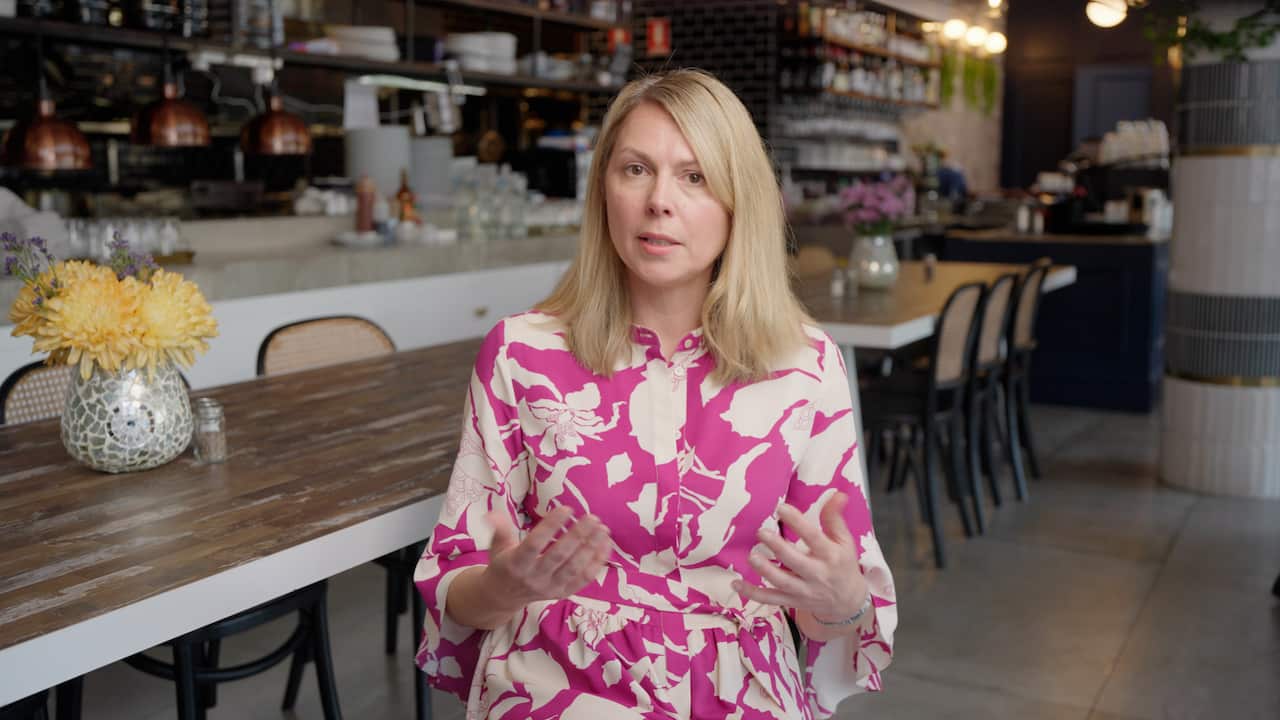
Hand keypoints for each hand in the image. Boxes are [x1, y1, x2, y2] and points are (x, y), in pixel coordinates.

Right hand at [480, 506, 611, 613]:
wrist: (503, 597)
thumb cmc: (503, 564)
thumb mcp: (498, 545)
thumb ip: (500, 528)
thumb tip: (492, 513)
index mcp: (516, 563)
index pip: (535, 543)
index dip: (551, 525)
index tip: (567, 508)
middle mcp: (534, 577)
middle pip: (559, 555)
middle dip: (578, 535)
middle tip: (592, 517)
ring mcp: (550, 588)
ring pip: (575, 568)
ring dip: (591, 548)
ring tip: (603, 529)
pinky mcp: (563, 594)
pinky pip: (584, 580)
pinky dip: (597, 563)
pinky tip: (605, 545)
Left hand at [732, 493, 868, 622]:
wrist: (848, 601)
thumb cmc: (842, 564)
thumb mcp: (844, 541)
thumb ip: (835, 518)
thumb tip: (837, 494)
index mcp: (830, 555)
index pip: (813, 538)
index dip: (798, 523)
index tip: (781, 508)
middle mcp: (817, 574)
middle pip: (795, 561)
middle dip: (778, 547)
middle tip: (761, 532)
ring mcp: (803, 590)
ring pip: (782, 582)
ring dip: (765, 570)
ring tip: (751, 557)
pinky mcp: (792, 601)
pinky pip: (771, 599)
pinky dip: (753, 594)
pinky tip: (736, 584)